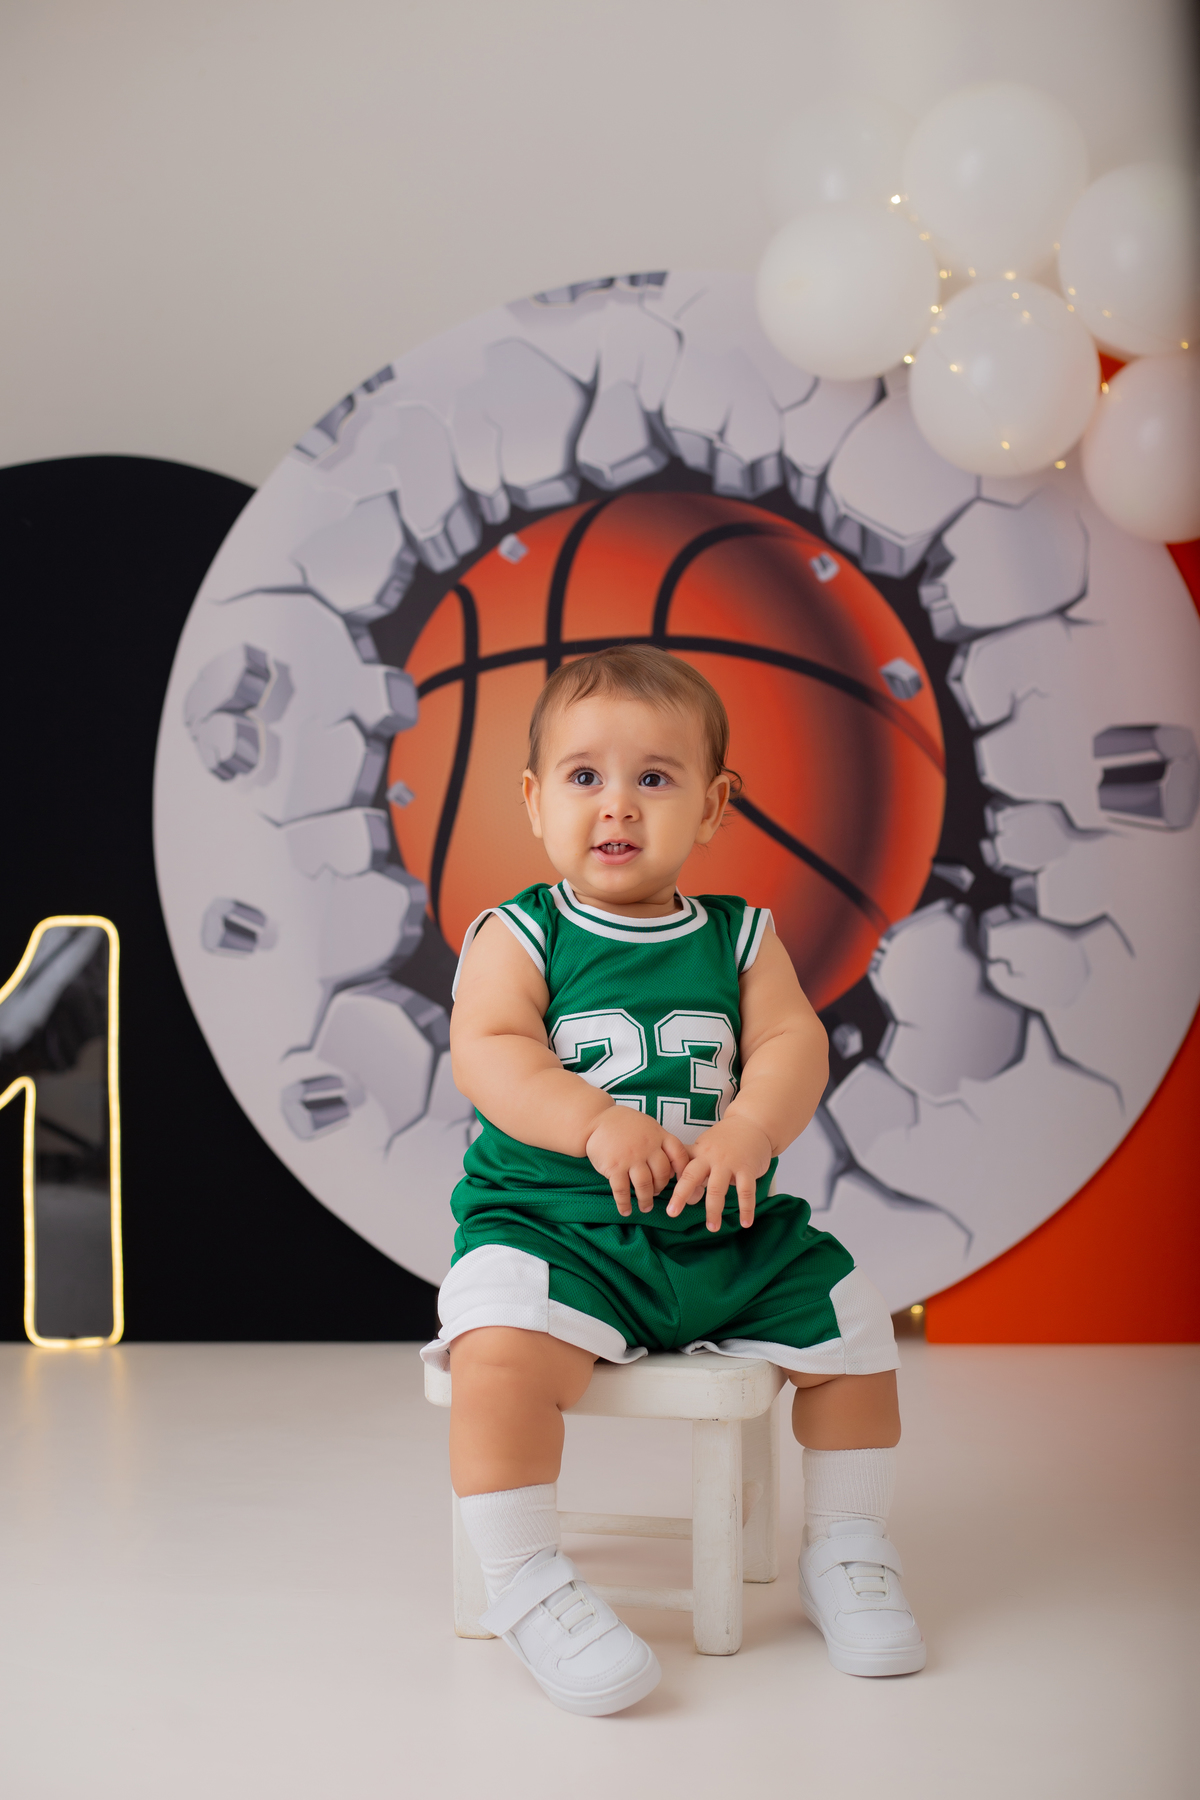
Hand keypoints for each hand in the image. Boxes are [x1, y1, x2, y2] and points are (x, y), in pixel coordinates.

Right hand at [585, 1108, 691, 1216]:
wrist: (595, 1120)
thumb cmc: (624, 1124)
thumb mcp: (648, 1125)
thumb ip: (660, 1142)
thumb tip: (672, 1170)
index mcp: (658, 1135)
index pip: (679, 1154)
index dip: (682, 1170)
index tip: (681, 1182)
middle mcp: (647, 1146)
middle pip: (662, 1174)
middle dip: (660, 1187)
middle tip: (656, 1194)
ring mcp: (631, 1157)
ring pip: (644, 1185)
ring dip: (646, 1200)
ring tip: (645, 1207)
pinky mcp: (614, 1167)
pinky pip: (622, 1190)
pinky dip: (624, 1203)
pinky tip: (625, 1210)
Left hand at [664, 1115, 772, 1231]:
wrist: (752, 1123)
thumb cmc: (726, 1139)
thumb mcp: (705, 1146)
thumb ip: (695, 1168)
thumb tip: (689, 1196)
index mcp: (698, 1152)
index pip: (680, 1169)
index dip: (672, 1183)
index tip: (668, 1200)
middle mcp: (710, 1157)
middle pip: (692, 1175)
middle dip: (681, 1194)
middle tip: (672, 1213)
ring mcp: (729, 1163)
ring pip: (718, 1188)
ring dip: (714, 1210)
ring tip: (712, 1228)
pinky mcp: (747, 1168)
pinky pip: (746, 1191)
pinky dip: (746, 1208)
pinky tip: (746, 1223)